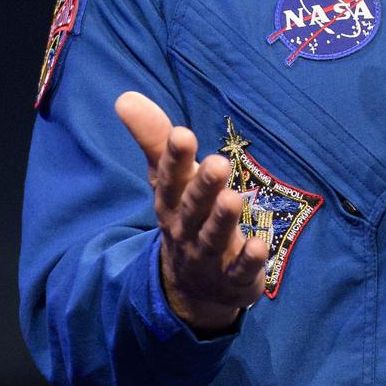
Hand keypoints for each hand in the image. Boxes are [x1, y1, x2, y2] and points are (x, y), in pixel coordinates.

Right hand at [115, 92, 267, 331]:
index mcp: (171, 201)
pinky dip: (248, 260)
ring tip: (234, 198)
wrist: (193, 287)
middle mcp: (186, 227)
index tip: (182, 134)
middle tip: (218, 164)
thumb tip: (125, 97)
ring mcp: (208, 255)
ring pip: (214, 236)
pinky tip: (260, 245)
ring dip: (223, 219)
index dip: (175, 158)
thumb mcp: (169, 179)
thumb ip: (154, 139)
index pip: (169, 177)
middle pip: (192, 207)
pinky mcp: (233, 277)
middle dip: (203, 187)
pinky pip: (240, 270)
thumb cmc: (184, 216)